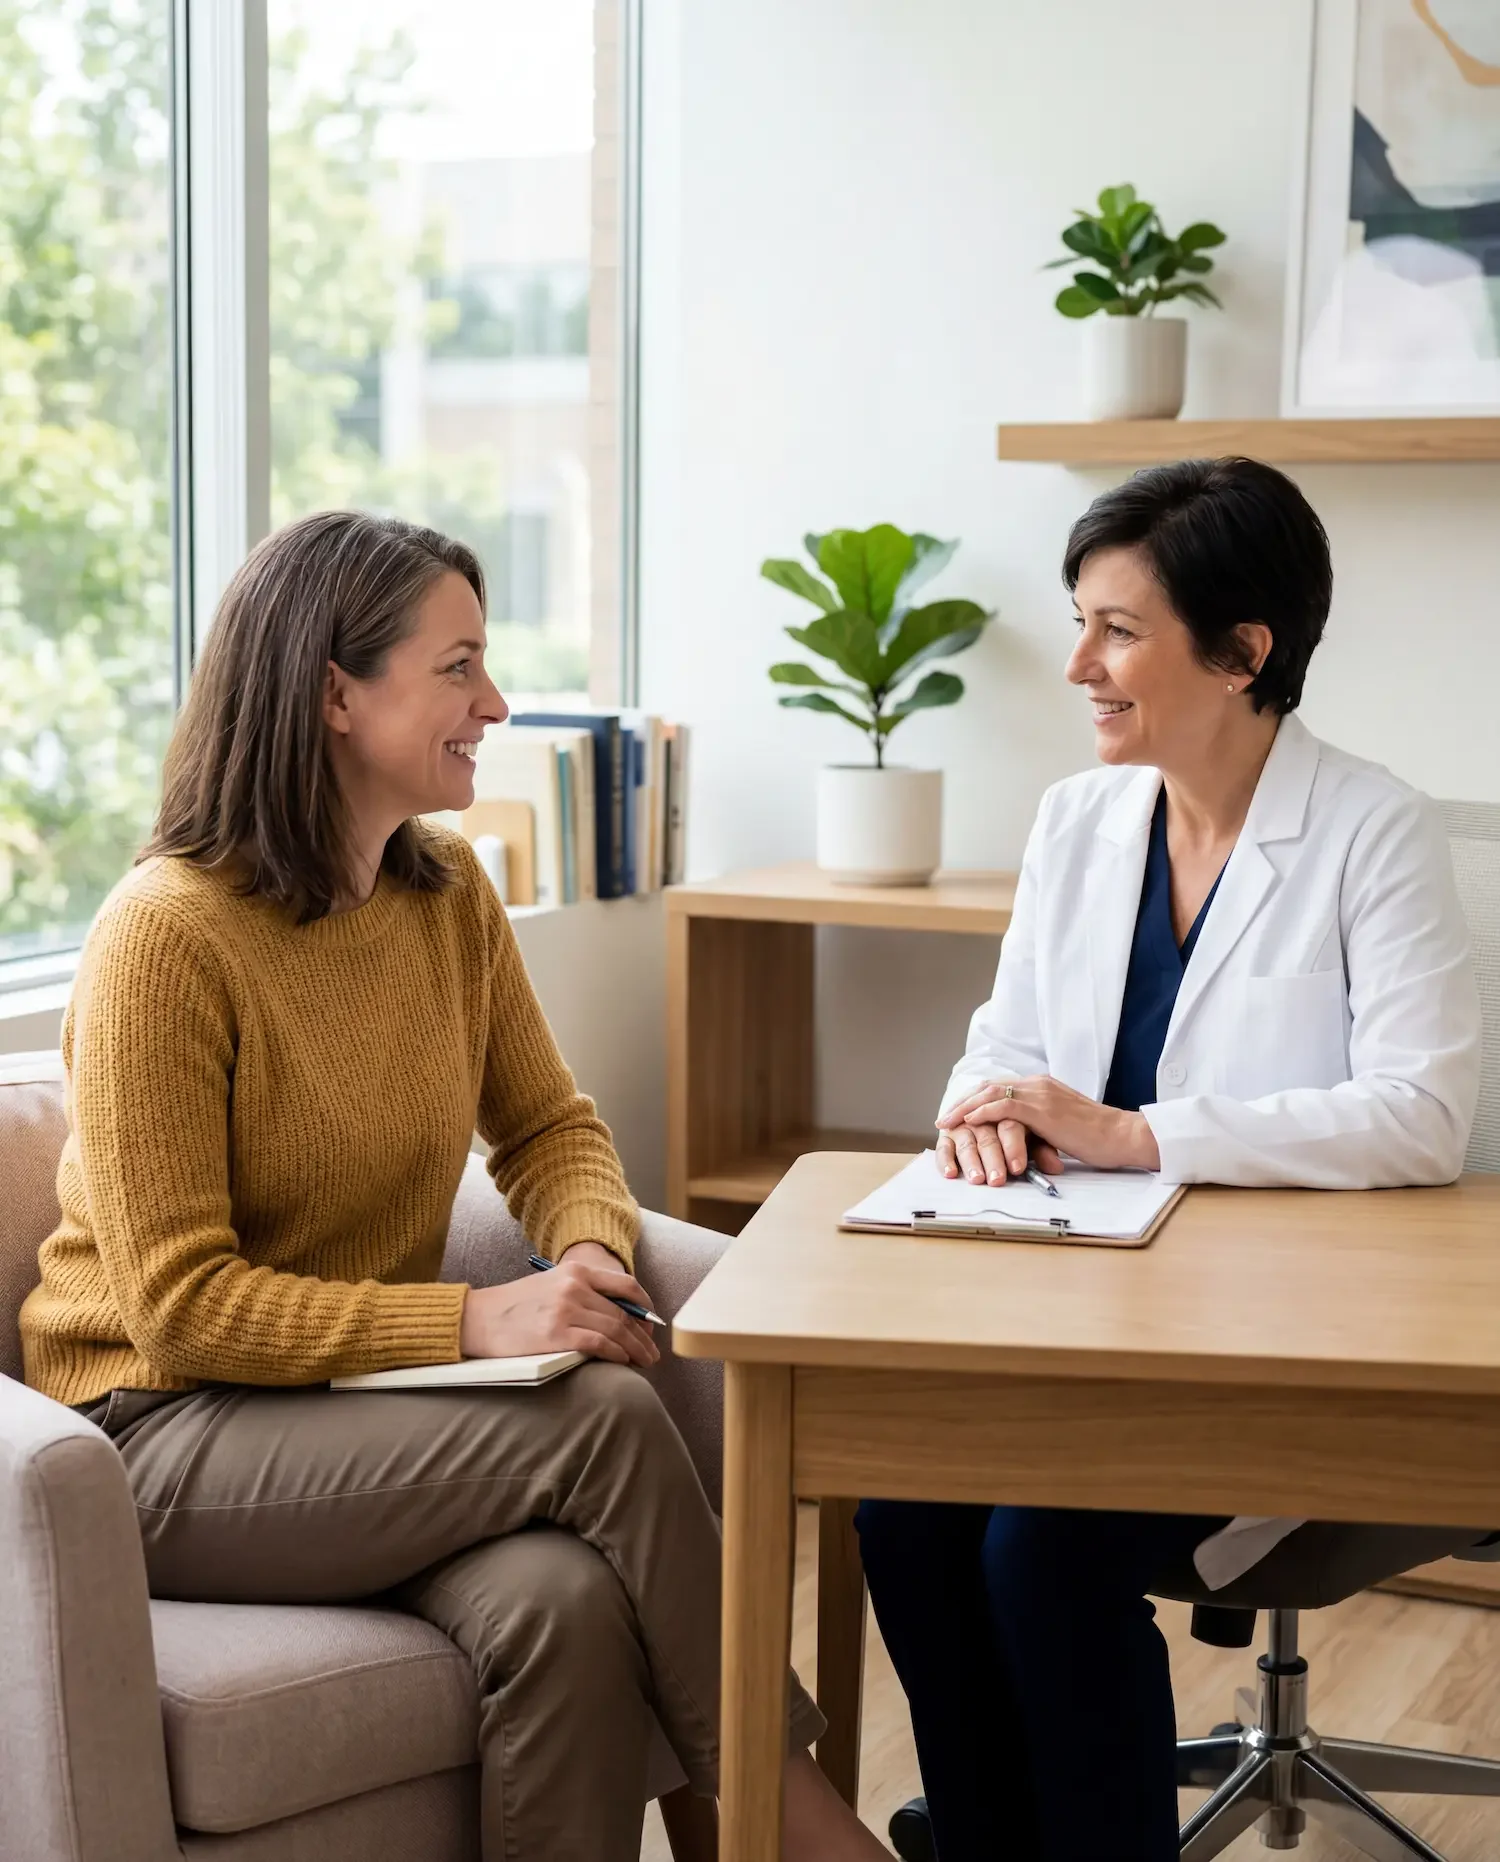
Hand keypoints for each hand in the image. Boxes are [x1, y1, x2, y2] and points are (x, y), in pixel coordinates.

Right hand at [459, 1253, 659, 1367]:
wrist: (478, 1318)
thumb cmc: (514, 1306)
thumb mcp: (551, 1285)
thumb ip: (583, 1293)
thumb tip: (620, 1315)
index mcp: (575, 1271)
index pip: (626, 1286)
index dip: (646, 1308)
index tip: (653, 1325)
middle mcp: (574, 1287)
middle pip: (624, 1313)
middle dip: (643, 1336)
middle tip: (652, 1352)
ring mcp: (566, 1310)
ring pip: (616, 1330)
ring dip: (636, 1349)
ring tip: (645, 1362)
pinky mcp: (556, 1335)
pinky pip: (599, 1345)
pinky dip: (616, 1355)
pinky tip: (623, 1362)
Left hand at [937, 1076, 1160, 1174]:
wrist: (1121, 1135)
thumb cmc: (1097, 1138)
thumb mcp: (1061, 1127)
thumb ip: (1039, 1126)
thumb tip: (1021, 1141)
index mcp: (1042, 1086)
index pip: (999, 1087)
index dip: (975, 1099)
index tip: (957, 1114)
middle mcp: (1038, 1084)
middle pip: (988, 1086)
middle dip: (962, 1102)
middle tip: (944, 1118)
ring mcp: (1040, 1093)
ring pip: (991, 1093)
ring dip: (965, 1109)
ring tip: (947, 1123)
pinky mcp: (1043, 1108)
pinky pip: (1004, 1105)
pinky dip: (983, 1112)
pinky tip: (969, 1123)